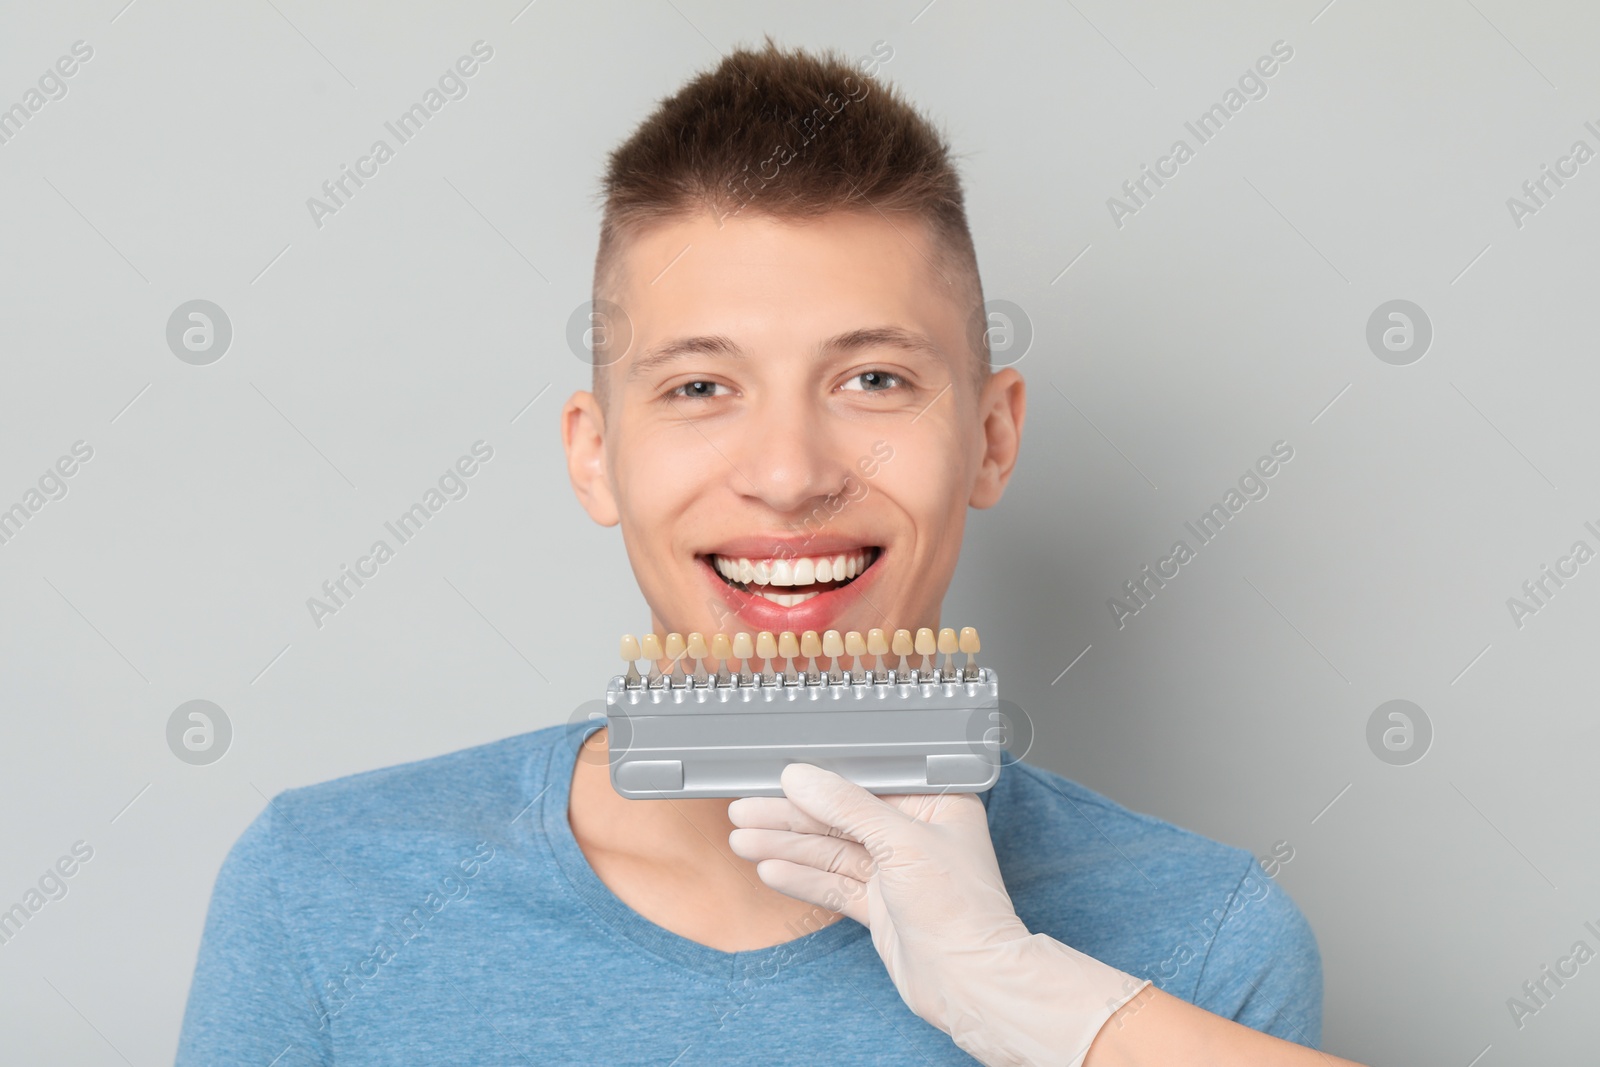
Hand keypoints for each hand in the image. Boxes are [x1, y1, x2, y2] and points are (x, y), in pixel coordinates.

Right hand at [728, 763, 1147, 1066]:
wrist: (969, 982)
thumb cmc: (960, 910)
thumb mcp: (901, 841)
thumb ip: (847, 806)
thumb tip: (802, 777)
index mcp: (935, 805)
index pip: (867, 782)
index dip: (821, 779)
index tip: (779, 775)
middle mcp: (915, 834)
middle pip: (840, 817)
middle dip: (790, 815)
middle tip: (745, 809)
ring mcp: (895, 871)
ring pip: (830, 851)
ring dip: (786, 846)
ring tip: (742, 839)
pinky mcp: (880, 905)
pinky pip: (832, 884)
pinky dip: (801, 877)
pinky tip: (770, 869)